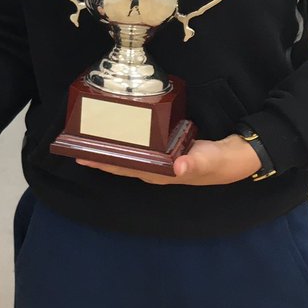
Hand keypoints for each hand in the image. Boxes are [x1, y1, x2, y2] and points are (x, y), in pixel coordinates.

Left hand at [77, 134, 261, 185]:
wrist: (233, 160)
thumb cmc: (218, 161)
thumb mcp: (209, 160)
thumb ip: (195, 162)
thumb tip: (179, 166)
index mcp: (161, 172)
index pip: (126, 168)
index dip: (105, 163)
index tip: (83, 156)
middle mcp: (155, 170)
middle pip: (121, 164)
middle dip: (99, 156)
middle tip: (74, 145)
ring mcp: (159, 163)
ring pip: (128, 157)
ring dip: (109, 150)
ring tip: (87, 139)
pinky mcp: (164, 153)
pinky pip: (138, 149)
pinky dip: (124, 142)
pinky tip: (115, 135)